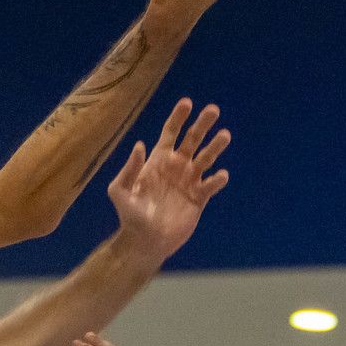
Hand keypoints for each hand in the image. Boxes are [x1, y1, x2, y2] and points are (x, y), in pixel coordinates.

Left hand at [110, 99, 231, 264]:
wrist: (145, 241)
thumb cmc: (129, 216)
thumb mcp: (120, 191)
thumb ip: (129, 169)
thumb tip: (140, 145)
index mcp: (158, 160)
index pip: (171, 132)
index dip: (179, 117)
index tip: (187, 103)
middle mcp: (176, 167)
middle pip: (192, 139)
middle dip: (203, 124)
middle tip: (213, 110)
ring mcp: (189, 181)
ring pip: (206, 158)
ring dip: (215, 146)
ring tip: (225, 135)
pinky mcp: (199, 199)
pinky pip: (211, 185)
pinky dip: (217, 179)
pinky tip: (220, 175)